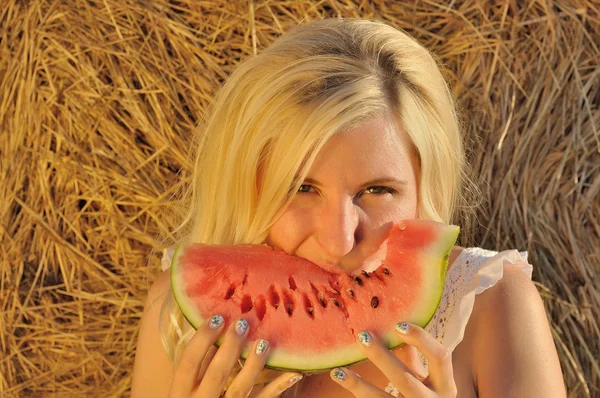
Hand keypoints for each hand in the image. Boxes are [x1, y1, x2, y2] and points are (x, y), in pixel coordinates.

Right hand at [168, 314, 302, 397]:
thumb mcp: (183, 393)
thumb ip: (196, 370)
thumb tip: (213, 336)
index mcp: (180, 394)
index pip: (189, 362)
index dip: (202, 338)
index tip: (217, 317)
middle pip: (217, 372)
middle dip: (231, 346)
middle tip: (243, 323)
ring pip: (240, 388)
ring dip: (253, 364)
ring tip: (263, 342)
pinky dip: (278, 387)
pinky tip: (293, 373)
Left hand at [330, 322, 456, 396]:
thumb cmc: (425, 395)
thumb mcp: (427, 378)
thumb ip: (413, 354)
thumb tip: (394, 322)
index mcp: (445, 386)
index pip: (440, 357)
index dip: (421, 339)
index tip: (397, 324)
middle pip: (405, 379)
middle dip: (382, 357)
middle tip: (362, 336)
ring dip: (359, 385)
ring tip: (338, 372)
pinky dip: (356, 391)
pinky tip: (340, 377)